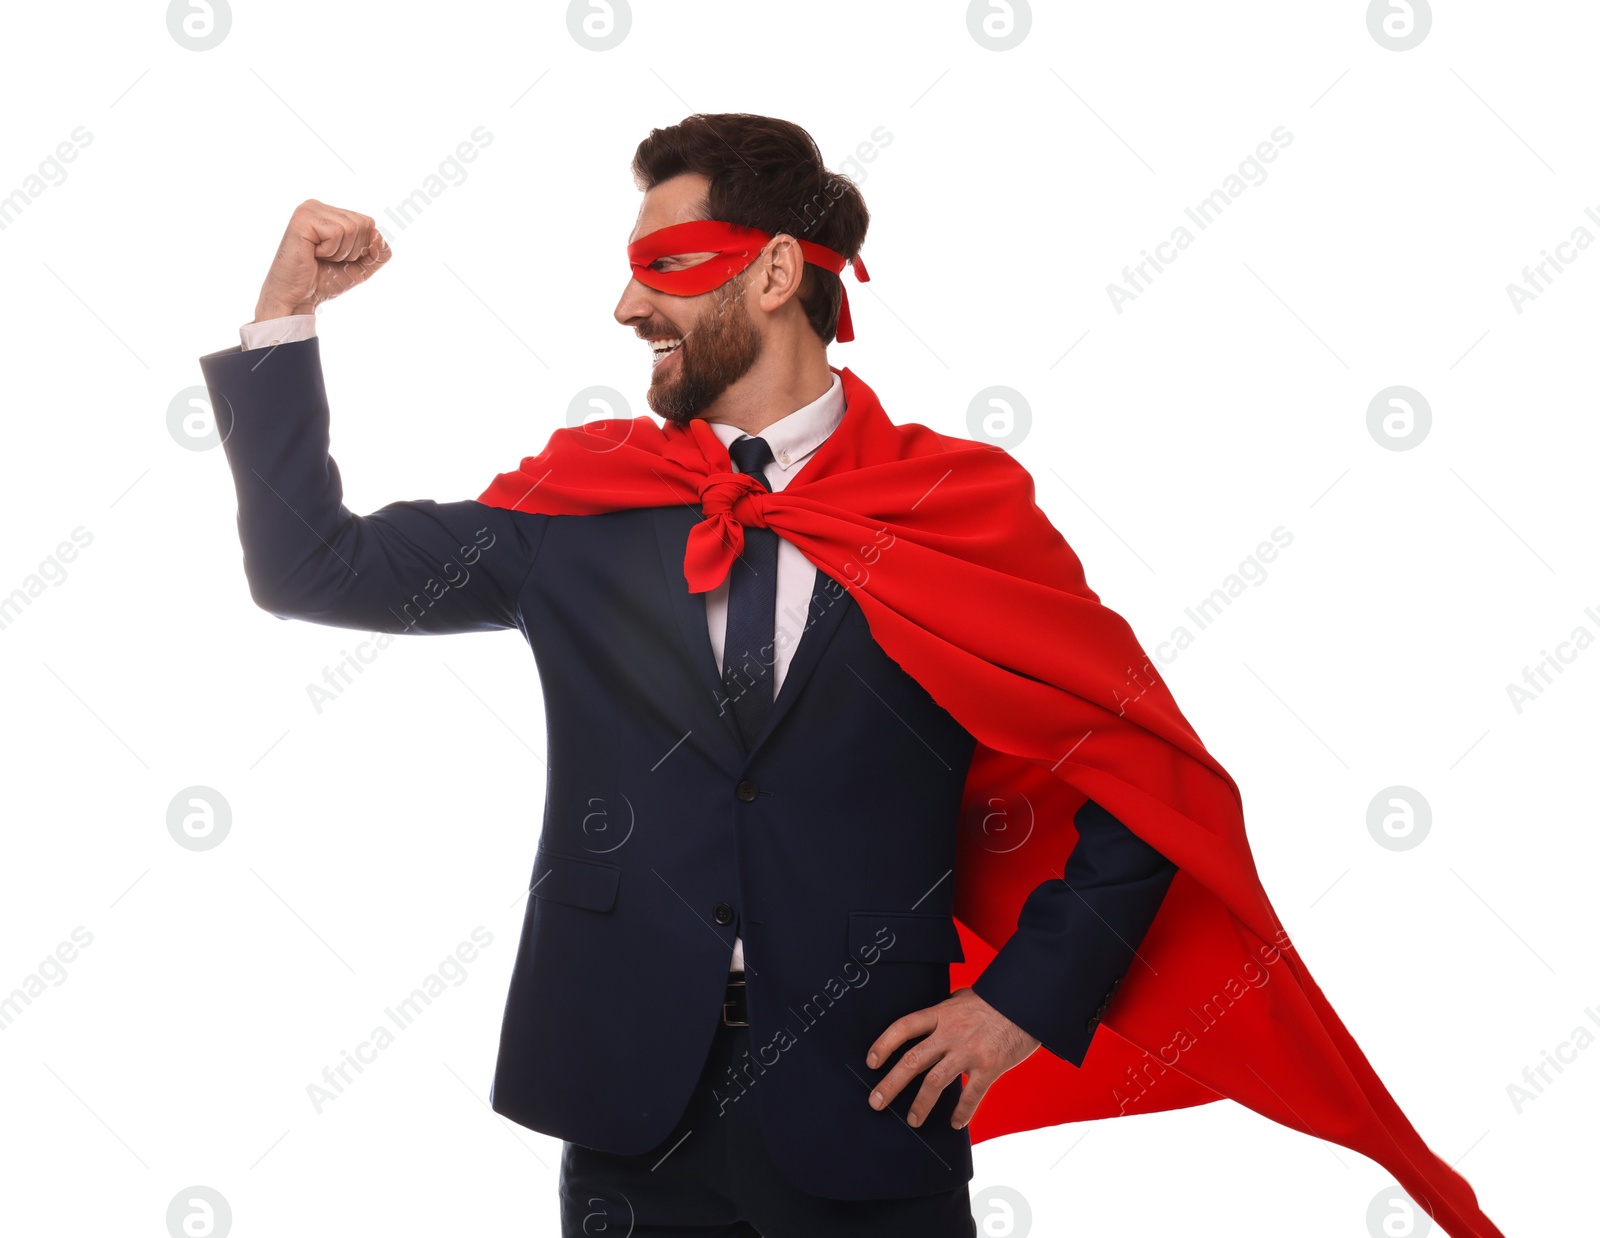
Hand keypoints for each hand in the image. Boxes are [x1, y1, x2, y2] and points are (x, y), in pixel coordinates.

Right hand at [254, 199, 390, 320]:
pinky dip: (330, 251)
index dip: (362, 248)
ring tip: (320, 257)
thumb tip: (377, 234)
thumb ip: (379, 252)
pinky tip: (313, 254)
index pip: (369, 223)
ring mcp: (309, 210)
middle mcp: (318, 206)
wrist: (298, 297)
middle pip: (364, 223)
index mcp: (330, 212)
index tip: (339, 258)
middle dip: (353, 250)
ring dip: (340, 252)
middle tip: (328, 259)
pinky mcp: (302, 219)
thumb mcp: (362, 267)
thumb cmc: (325, 280)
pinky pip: (337, 232)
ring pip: (352, 227)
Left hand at [864, 986, 1039, 1128]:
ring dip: (920, 1104)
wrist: (1027, 1002)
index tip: (871, 1061)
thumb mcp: (964, 997)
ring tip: (913, 1120)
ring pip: (936, 1082)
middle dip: (891, 1084)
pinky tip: (955, 1124)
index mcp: (942, 1014)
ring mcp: (969, 1051)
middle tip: (875, 1102)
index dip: (884, 1044)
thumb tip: (935, 1011)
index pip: (904, 1027)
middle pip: (913, 1060)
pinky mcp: (989, 1067)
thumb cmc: (996, 999)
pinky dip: (962, 1112)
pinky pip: (971, 1095)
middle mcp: (951, 1033)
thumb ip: (946, 1008)